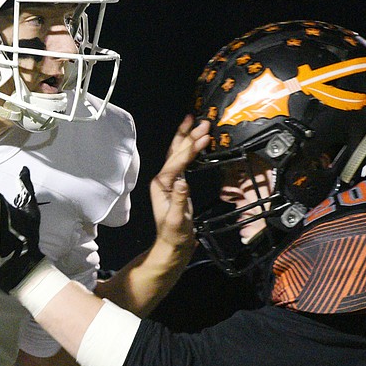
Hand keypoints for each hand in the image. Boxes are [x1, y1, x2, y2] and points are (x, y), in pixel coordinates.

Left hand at [150, 115, 210, 254]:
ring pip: (178, 154)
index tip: (204, 138)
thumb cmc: (175, 234)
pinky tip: (196, 140)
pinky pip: (183, 160)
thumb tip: (183, 182)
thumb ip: (178, 201)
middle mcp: (163, 178)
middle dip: (189, 136)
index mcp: (161, 185)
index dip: (190, 149)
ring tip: (198, 123)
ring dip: (188, 138)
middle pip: (176, 152)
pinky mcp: (177, 182)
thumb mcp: (177, 220)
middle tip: (204, 122)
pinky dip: (190, 149)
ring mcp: (169, 179)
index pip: (176, 162)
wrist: (174, 243)